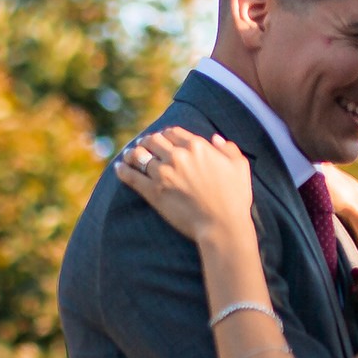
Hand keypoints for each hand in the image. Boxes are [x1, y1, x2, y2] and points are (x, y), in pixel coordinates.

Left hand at [116, 129, 254, 242]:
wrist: (222, 225)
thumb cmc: (235, 198)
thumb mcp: (239, 167)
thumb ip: (228, 148)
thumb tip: (215, 139)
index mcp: (197, 146)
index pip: (172, 132)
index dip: (164, 134)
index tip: (161, 139)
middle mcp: (177, 156)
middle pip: (153, 140)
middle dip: (147, 141)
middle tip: (143, 145)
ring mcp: (163, 173)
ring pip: (139, 155)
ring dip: (133, 153)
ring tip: (129, 156)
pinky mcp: (153, 192)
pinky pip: (131, 176)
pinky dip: (122, 170)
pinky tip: (118, 167)